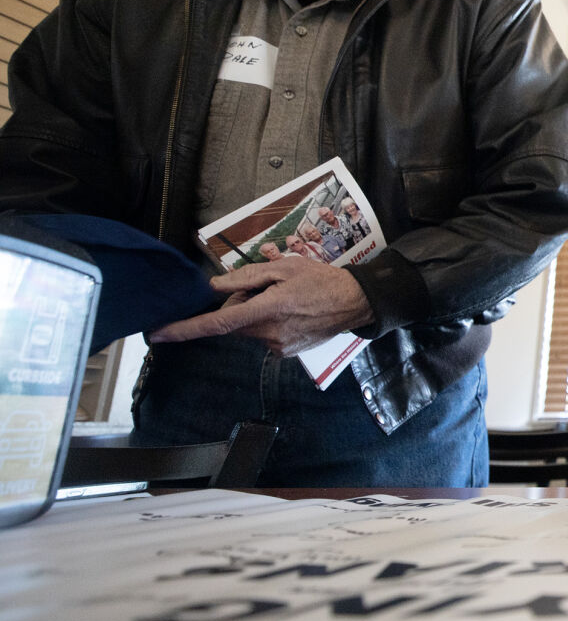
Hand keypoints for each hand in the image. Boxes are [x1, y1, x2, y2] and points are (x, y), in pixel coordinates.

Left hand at [148, 255, 374, 355]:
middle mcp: (269, 333)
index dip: (185, 329)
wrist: (356, 302)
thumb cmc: (321, 279)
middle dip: (238, 306)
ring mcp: (277, 346)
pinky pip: (262, 337)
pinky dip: (267, 324)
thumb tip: (215, 287)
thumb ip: (247, 277)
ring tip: (284, 300)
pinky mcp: (285, 353)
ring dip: (254, 315)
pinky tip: (291, 314)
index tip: (158, 333)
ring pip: (247, 330)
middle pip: (233, 322)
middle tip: (265, 289)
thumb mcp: (285, 267)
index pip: (217, 322)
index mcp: (268, 309)